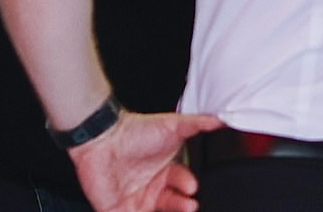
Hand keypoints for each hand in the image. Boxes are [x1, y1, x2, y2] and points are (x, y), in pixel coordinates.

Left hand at [70, 109, 221, 211]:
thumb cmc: (134, 130)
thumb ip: (197, 124)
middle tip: (189, 203)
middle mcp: (153, 187)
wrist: (102, 138)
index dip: (188, 186)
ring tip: (182, 208)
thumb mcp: (172, 125)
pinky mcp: (119, 211)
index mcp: (165, 170)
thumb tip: (221, 119)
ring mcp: (136, 201)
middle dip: (184, 205)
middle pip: (174, 204)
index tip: (192, 187)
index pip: (183, 184)